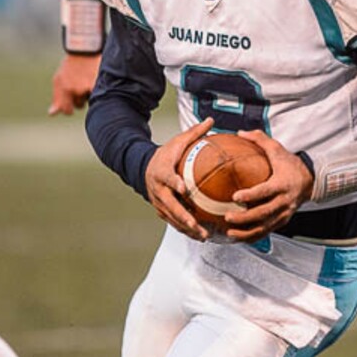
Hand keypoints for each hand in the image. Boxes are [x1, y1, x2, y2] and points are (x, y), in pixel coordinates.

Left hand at [48, 54, 100, 115]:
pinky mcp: (99, 82)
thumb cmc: (70, 65)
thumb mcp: (59, 80)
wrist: (84, 48)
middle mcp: (77, 89)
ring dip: (88, 94)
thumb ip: (57, 98)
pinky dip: (97, 91)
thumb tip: (51, 114)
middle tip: (79, 85)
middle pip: (79, 105)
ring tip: (87, 80)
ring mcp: (89, 86)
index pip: (67, 111)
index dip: (69, 108)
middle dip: (79, 99)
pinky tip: (95, 82)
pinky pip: (98, 94)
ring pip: (88, 100)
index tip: (70, 102)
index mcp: (65, 89)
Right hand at [145, 118, 213, 240]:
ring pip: (172, 218)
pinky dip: (185, 230)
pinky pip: (173, 222)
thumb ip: (194, 132)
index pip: (168, 178)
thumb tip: (211, 119)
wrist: (144, 167)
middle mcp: (158, 189)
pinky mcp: (161, 210)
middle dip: (183, 216)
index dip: (175, 184)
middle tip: (197, 224)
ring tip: (204, 236)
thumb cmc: (166, 154)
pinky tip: (201, 236)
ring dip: (187, 228)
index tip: (184, 189)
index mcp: (161, 171)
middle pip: (170, 205)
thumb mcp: (177, 141)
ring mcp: (158, 201)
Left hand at [224, 129, 313, 241]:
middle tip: (227, 217)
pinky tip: (237, 238)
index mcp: (282, 184)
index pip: (266, 191)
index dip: (251, 195)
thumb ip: (260, 140)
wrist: (310, 181)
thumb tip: (239, 132)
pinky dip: (251, 237)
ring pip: (264, 227)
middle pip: (263, 213)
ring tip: (229, 233)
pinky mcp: (282, 222)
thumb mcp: (278, 149)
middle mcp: (284, 201)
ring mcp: (284, 214)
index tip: (236, 196)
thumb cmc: (290, 165)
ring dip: (246, 232)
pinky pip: (266, 232)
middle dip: (244, 218)